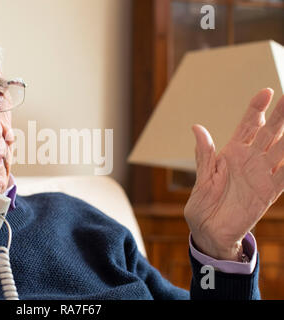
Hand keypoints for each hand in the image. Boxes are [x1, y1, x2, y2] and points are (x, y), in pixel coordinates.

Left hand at [184, 88, 283, 260]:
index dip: (256, 109)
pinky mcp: (269, 192)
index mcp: (231, 153)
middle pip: (269, 132)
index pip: (248, 126)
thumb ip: (205, 153)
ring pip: (282, 149)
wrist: (209, 232)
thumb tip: (197, 127)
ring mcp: (261, 175)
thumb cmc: (203, 204)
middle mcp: (250, 160)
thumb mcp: (202, 177)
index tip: (266, 92)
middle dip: (280, 115)